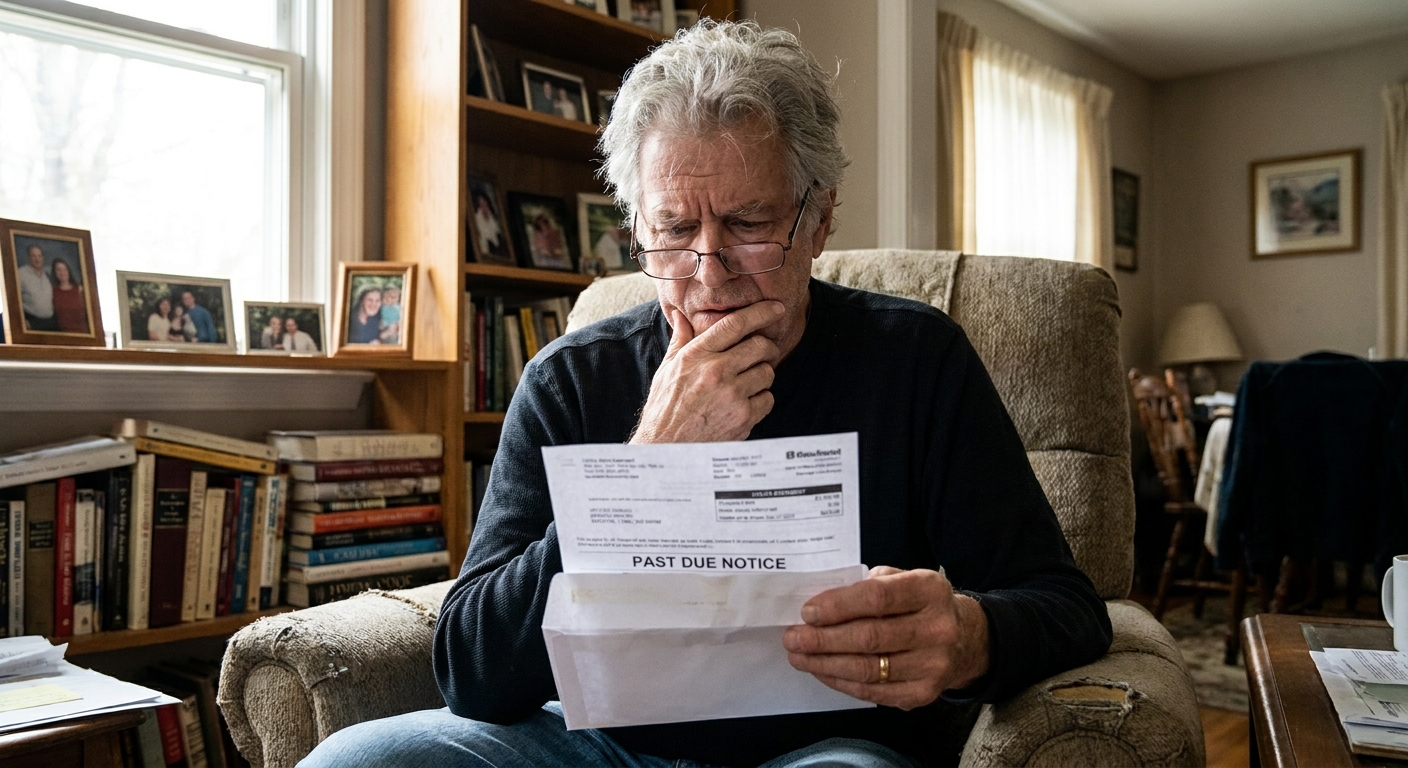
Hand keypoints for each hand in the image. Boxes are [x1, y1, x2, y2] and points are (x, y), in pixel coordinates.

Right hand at [630, 302, 783, 442]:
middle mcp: (715, 372)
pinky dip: (761, 401)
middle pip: (760, 346)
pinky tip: (745, 404)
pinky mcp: (743, 417)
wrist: (667, 449)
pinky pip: (768, 399)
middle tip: (763, 353)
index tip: (776, 307)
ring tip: (747, 384)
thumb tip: (682, 316)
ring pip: (767, 372)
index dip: (761, 312)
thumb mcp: (667, 370)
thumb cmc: (665, 408)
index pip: (734, 324)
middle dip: (766, 347)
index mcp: (696, 355)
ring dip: (762, 376)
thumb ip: (680, 341)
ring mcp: (731, 395)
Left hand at [782, 566, 989, 709]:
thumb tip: (821, 605)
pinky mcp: (924, 693)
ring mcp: (933, 665)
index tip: (808, 612)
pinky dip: (842, 682)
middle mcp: (937, 628)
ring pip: (868, 669)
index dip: (838, 605)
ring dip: (825, 663)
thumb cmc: (919, 605)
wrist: (965, 640)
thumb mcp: (904, 580)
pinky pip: (874, 692)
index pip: (878, 598)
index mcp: (930, 590)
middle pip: (870, 637)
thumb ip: (868, 586)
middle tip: (792, 638)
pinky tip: (822, 671)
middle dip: (823, 639)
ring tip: (799, 656)